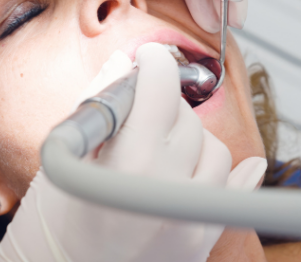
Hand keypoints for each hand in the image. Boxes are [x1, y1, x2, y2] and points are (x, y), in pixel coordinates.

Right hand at [0, 45, 267, 261]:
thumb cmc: (54, 231)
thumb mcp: (65, 163)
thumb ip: (99, 109)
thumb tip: (121, 67)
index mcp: (130, 166)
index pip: (161, 89)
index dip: (155, 64)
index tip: (149, 59)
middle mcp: (168, 192)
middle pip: (187, 119)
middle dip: (164, 108)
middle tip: (140, 113)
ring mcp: (190, 219)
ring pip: (217, 151)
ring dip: (192, 142)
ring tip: (159, 152)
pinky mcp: (201, 242)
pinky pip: (238, 193)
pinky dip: (240, 174)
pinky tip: (247, 165)